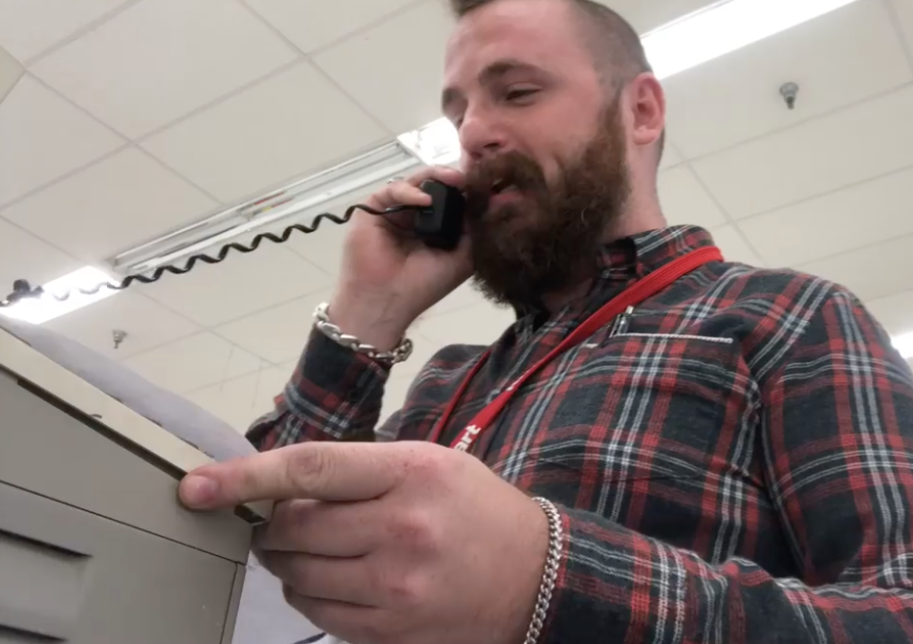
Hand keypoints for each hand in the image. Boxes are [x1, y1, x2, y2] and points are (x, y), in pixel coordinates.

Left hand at [179, 443, 549, 643]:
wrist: (536, 576)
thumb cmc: (477, 511)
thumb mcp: (431, 464)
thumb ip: (362, 470)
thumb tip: (280, 486)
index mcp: (412, 473)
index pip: (310, 469)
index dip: (244, 477)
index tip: (198, 485)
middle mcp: (402, 529)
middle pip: (293, 529)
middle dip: (272, 526)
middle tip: (282, 521)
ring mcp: (396, 587)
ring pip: (297, 577)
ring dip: (287, 563)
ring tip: (315, 551)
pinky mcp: (392, 630)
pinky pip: (318, 616)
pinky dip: (309, 596)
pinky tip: (334, 580)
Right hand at [331, 167, 473, 348]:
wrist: (388, 300)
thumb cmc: (424, 285)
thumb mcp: (462, 258)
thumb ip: (474, 231)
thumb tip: (489, 203)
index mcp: (434, 226)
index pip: (451, 198)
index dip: (465, 189)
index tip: (484, 183)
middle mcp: (414, 215)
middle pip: (433, 185)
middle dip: (452, 178)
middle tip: (468, 176)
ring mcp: (394, 210)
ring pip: (415, 181)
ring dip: (435, 177)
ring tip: (454, 180)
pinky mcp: (373, 208)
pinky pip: (393, 190)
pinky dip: (409, 191)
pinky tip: (425, 200)